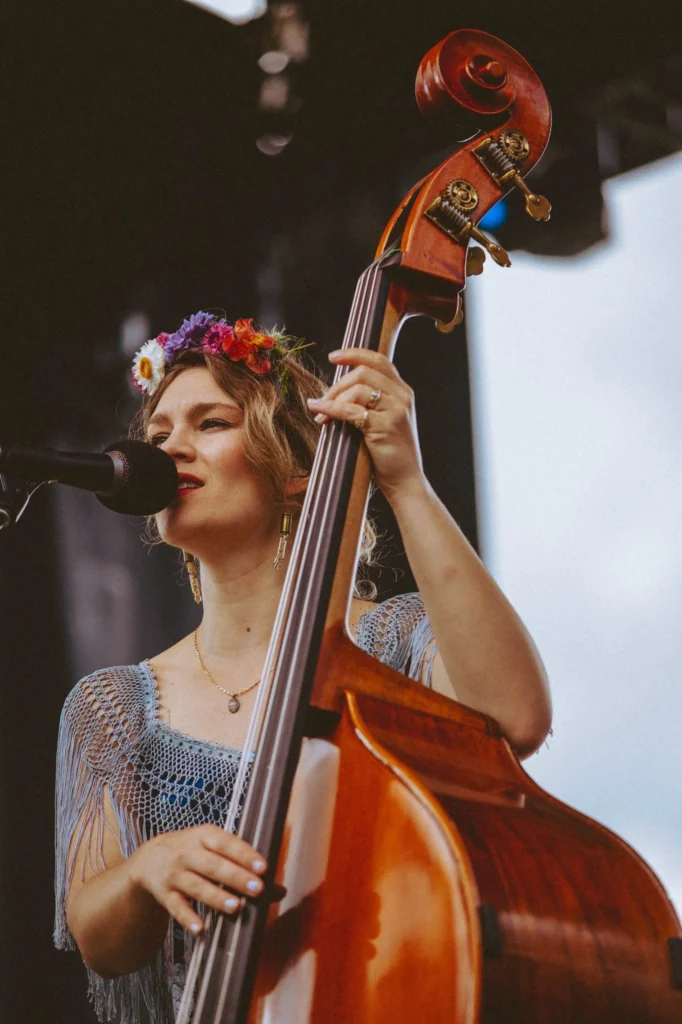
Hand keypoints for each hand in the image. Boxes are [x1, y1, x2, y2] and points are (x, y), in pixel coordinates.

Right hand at [128, 824, 268, 933]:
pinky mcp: (164, 894)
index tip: (263, 867)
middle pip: (213, 866)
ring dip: (215, 897)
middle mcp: (187, 853)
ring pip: (196, 887)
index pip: (226, 843)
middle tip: (257, 889)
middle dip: (235, 877)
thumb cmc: (193, 851)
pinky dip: (187, 918)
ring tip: (235, 907)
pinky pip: (176, 907)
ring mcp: (174, 874)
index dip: (244, 854)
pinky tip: (200, 928)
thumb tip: (280, 890)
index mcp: (204, 836)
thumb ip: (244, 865)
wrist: (149, 858)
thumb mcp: (214, 848)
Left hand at [307, 349, 424, 500]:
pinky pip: (351, 410)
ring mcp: (396, 410)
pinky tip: (319, 412)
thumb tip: (339, 389)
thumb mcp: (385, 420)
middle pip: (363, 372)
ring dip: (334, 398)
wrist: (405, 480)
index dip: (354, 354)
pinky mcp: (385, 426)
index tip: (333, 357)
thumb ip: (371, 401)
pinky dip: (330, 409)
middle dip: (338, 383)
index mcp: (403, 391)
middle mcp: (402, 396)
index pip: (378, 360)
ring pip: (357, 388)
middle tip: (323, 399)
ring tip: (322, 414)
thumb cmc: (389, 453)